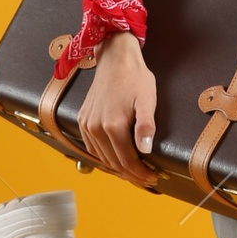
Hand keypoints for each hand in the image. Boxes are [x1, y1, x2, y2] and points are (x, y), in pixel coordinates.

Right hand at [74, 32, 156, 180]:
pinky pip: (92, 147)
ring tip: (134, 171)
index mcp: (113, 126)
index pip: (127, 161)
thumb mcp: (147, 100)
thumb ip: (146, 125)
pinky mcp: (83, 120)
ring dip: (118, 167)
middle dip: (131, 174)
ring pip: (102, 157)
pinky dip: (104, 156)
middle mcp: (96, 128)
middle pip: (114, 163)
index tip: (153, 177)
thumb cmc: (135, 78)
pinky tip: (116, 157)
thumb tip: (145, 150)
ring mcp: (87, 124)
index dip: (141, 173)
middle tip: (146, 178)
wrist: (115, 59)